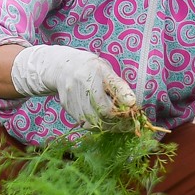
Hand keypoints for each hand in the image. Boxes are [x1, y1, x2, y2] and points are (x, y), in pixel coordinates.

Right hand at [10, 45, 138, 125]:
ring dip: (108, 126)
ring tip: (117, 124)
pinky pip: (84, 122)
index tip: (133, 107)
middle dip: (119, 119)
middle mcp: (83, 85)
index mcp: (96, 72)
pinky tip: (102, 122)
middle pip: (104, 111)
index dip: (124, 102)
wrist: (62, 68)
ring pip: (94, 121)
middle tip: (128, 122)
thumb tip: (131, 102)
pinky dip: (96, 125)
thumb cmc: (89, 68)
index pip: (113, 90)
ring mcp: (73, 97)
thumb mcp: (105, 70)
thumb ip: (118, 86)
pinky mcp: (67, 107)